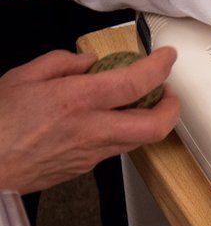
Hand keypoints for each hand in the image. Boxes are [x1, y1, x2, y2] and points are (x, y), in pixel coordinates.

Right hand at [0, 48, 179, 194]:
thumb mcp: (23, 77)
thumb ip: (61, 62)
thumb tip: (91, 61)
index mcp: (76, 100)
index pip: (136, 83)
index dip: (159, 68)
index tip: (167, 57)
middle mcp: (91, 129)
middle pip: (155, 126)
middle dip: (172, 107)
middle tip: (167, 90)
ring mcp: (91, 153)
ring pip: (140, 139)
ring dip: (150, 119)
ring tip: (141, 101)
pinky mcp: (85, 168)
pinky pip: (117, 147)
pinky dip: (124, 130)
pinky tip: (110, 118)